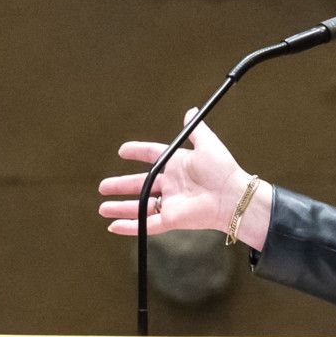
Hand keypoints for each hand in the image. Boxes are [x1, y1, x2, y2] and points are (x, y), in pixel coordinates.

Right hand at [97, 114, 266, 246]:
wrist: (233, 196)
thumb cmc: (223, 170)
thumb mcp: (208, 144)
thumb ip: (195, 129)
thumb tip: (190, 110)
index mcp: (178, 165)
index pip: (152, 156)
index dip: (137, 153)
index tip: (123, 152)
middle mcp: (172, 184)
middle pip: (140, 184)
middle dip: (120, 185)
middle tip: (103, 186)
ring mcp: (170, 203)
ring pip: (140, 206)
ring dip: (120, 208)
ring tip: (102, 208)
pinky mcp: (171, 219)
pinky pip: (147, 224)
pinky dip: (130, 226)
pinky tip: (114, 226)